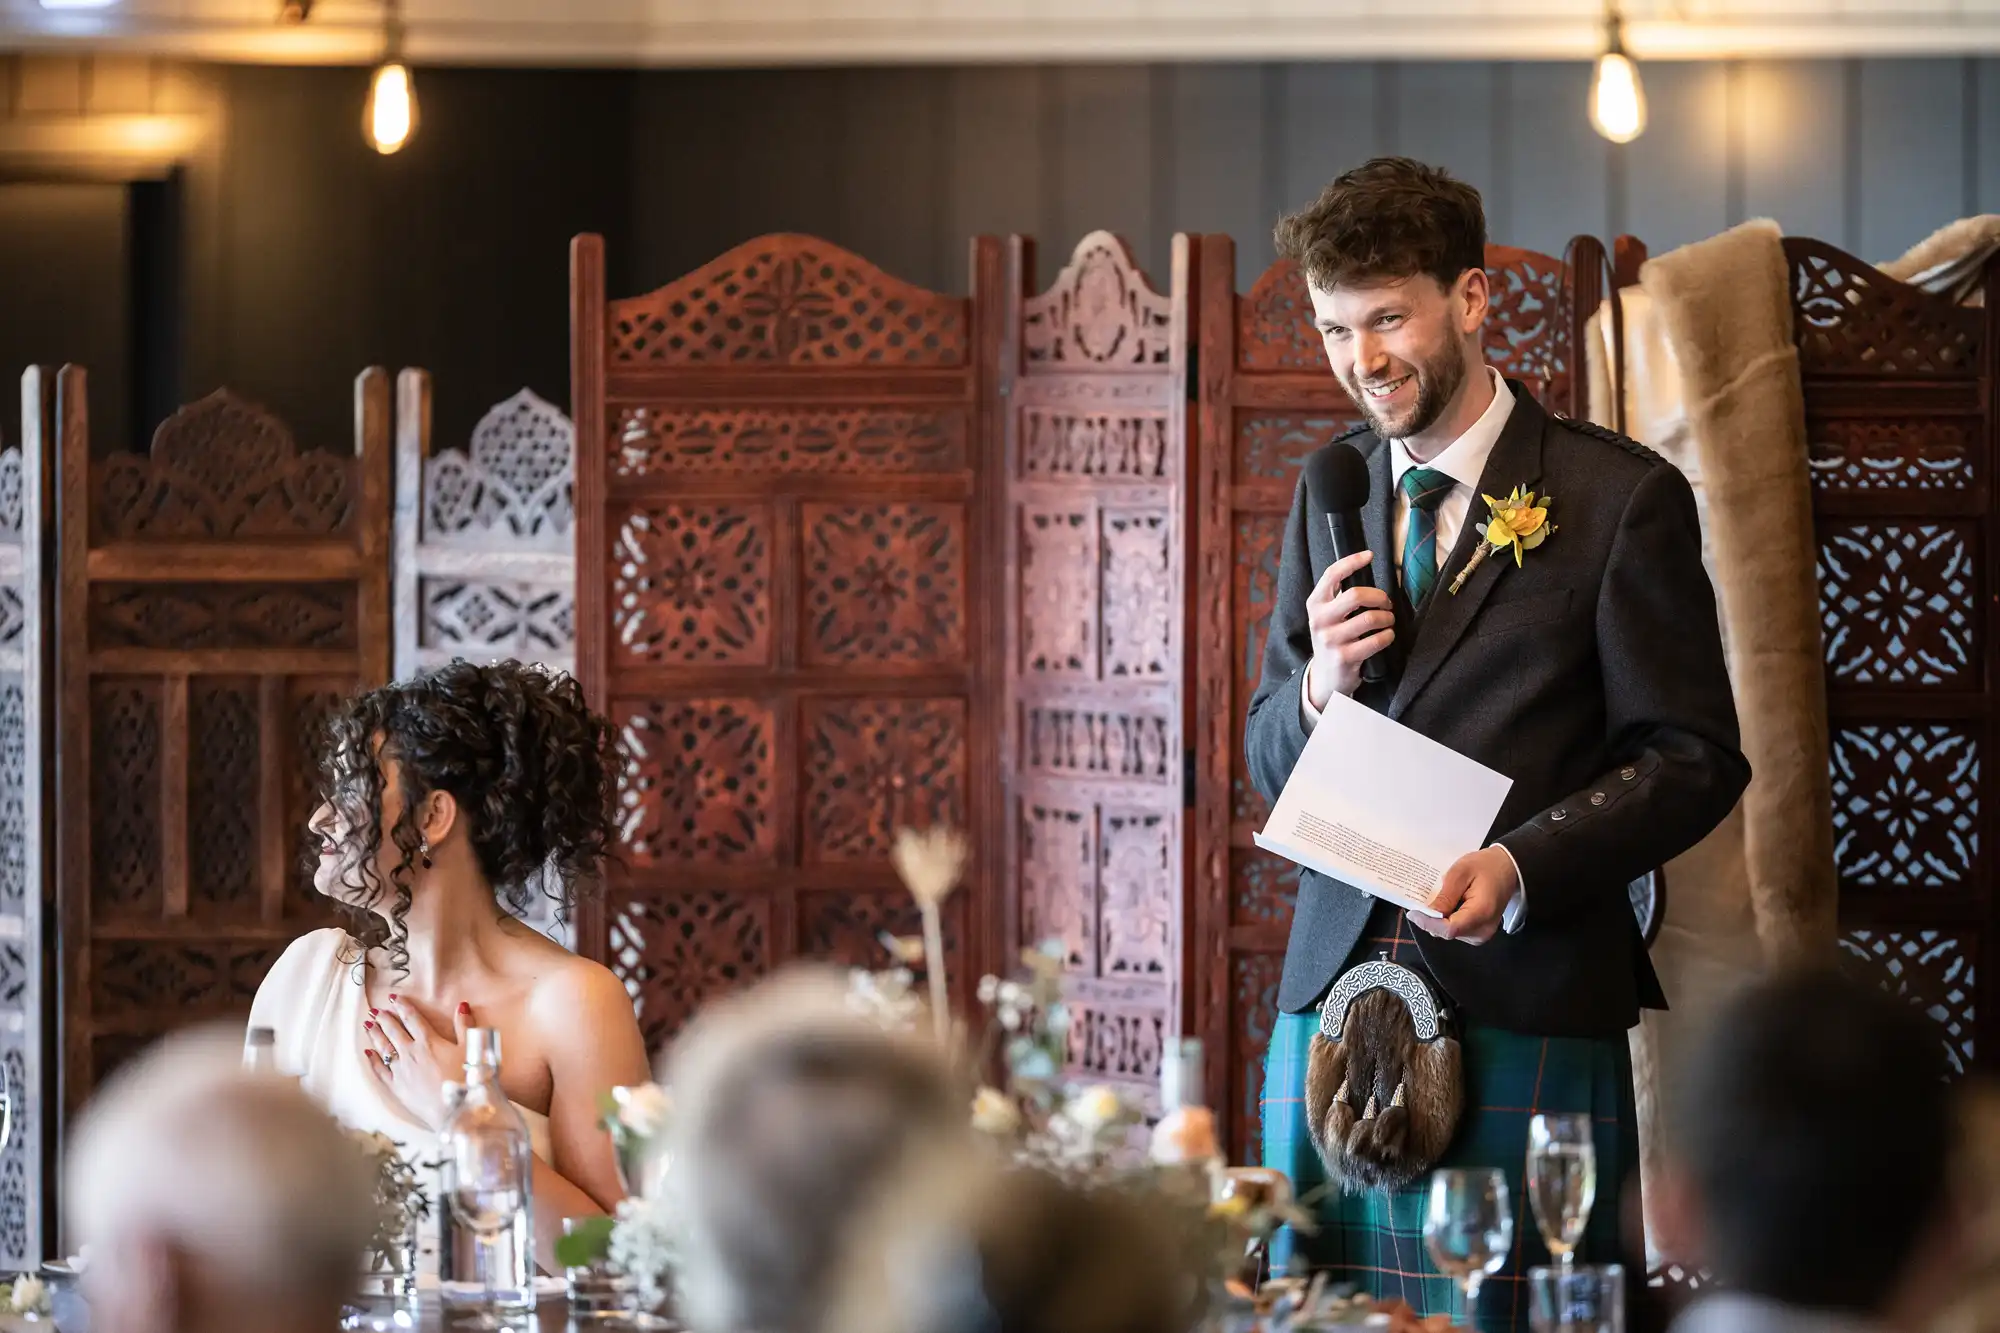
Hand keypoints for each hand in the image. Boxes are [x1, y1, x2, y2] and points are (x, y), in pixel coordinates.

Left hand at [365, 994, 472, 1128]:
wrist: (457, 1111)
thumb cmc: (468, 1079)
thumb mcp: (471, 1049)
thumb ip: (465, 1026)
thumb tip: (462, 1005)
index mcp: (429, 1041)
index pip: (413, 1019)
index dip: (403, 1007)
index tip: (394, 998)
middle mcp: (411, 1053)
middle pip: (394, 1031)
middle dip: (385, 1018)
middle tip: (376, 1010)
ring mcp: (401, 1070)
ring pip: (384, 1047)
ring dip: (375, 1034)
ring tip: (368, 1024)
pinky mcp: (396, 1087)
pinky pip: (380, 1070)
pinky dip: (373, 1060)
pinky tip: (368, 1052)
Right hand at [1305, 550, 1395, 707]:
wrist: (1325, 676)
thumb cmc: (1333, 638)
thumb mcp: (1327, 615)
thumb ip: (1338, 595)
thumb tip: (1365, 569)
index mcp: (1315, 604)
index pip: (1332, 574)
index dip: (1352, 561)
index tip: (1369, 556)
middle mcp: (1320, 620)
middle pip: (1356, 595)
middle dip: (1379, 597)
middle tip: (1386, 603)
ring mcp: (1330, 640)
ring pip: (1369, 619)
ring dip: (1387, 619)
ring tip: (1388, 621)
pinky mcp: (1344, 657)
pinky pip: (1375, 641)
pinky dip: (1387, 636)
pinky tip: (1387, 636)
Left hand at [1410, 846, 1518, 945]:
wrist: (1507, 868)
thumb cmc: (1485, 866)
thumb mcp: (1461, 872)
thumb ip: (1445, 895)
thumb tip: (1426, 914)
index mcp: (1481, 913)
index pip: (1449, 929)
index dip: (1428, 923)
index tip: (1413, 913)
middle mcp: (1483, 930)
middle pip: (1447, 933)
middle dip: (1431, 919)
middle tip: (1423, 901)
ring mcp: (1482, 934)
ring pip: (1449, 933)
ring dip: (1439, 919)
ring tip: (1440, 899)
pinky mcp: (1479, 933)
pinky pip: (1456, 930)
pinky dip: (1447, 920)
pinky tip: (1448, 905)